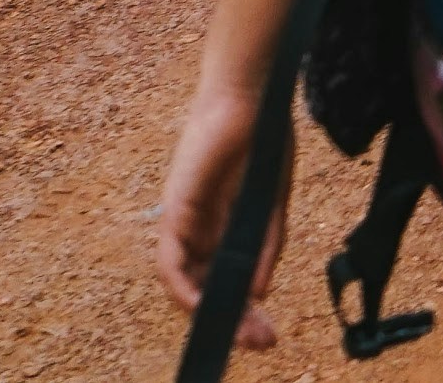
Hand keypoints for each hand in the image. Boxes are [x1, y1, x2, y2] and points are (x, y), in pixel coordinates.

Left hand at [152, 83, 284, 344]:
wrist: (252, 99)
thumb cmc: (264, 141)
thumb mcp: (272, 205)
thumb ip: (265, 247)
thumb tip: (258, 292)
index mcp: (227, 227)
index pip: (228, 281)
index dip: (246, 311)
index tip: (267, 333)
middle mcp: (202, 232)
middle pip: (210, 289)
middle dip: (235, 320)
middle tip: (261, 342)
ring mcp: (187, 224)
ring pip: (188, 284)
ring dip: (210, 313)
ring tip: (241, 334)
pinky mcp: (175, 213)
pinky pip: (171, 263)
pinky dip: (184, 289)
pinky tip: (203, 307)